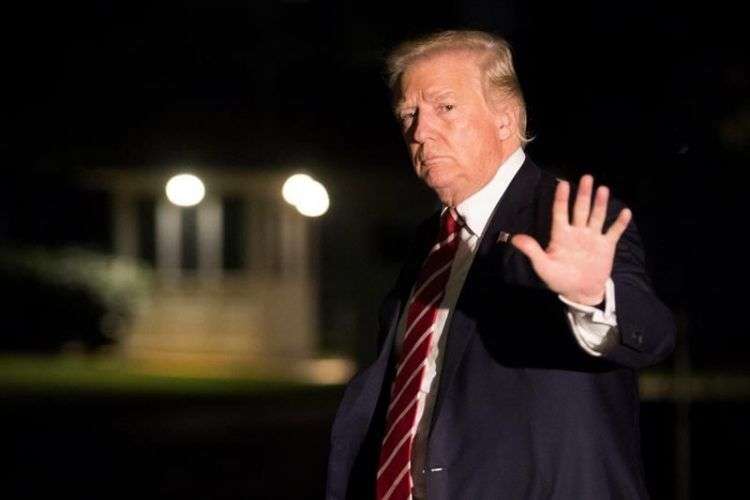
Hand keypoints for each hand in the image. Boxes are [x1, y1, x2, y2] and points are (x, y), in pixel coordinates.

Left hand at [510, 175, 631, 304]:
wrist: (580, 292)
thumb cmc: (559, 279)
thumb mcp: (543, 266)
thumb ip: (532, 251)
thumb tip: (515, 239)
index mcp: (561, 235)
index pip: (561, 213)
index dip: (561, 199)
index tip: (562, 184)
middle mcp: (578, 232)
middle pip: (580, 209)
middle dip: (583, 194)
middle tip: (586, 178)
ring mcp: (593, 238)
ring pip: (597, 216)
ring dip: (600, 203)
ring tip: (603, 189)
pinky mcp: (606, 246)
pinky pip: (614, 232)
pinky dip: (620, 223)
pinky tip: (626, 212)